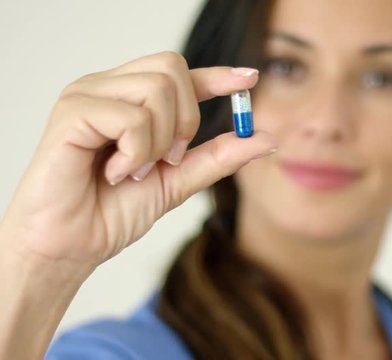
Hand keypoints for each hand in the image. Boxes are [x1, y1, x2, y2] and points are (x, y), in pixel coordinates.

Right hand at [0, 51, 275, 267]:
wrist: (70, 247)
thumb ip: (219, 156)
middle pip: (173, 70)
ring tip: (133, 170)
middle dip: (186, 119)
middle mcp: (108, 88)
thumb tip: (267, 138)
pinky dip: (136, 151)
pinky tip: (114, 172)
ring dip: (159, 142)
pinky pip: (131, 117)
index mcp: (130, 100)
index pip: (180, 74)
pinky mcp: (72, 111)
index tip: (250, 80)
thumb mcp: (179, 180)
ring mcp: (87, 95)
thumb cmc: (111, 212)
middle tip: (168, 159)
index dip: (217, 75)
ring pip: (156, 90)